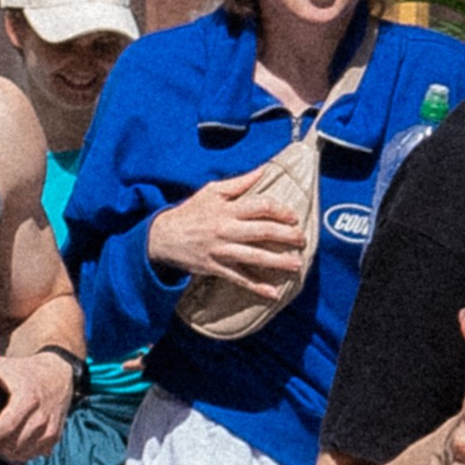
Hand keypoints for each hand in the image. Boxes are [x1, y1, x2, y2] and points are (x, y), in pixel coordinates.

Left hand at [0, 351, 74, 464]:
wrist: (59, 373)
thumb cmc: (25, 370)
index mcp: (27, 398)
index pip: (6, 425)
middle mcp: (41, 416)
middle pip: (12, 443)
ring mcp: (50, 428)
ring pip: (22, 453)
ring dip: (6, 450)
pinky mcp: (55, 436)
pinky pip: (34, 454)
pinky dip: (20, 452)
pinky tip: (14, 441)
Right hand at [147, 169, 309, 296]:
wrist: (162, 236)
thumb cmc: (190, 212)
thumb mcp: (211, 192)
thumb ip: (239, 183)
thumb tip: (263, 171)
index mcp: (226, 209)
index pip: (260, 206)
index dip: (280, 211)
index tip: (293, 217)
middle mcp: (225, 229)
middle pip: (262, 231)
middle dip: (286, 235)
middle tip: (302, 239)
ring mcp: (220, 250)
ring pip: (253, 256)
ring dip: (277, 262)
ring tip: (296, 265)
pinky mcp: (215, 267)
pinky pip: (238, 278)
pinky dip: (256, 287)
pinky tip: (272, 293)